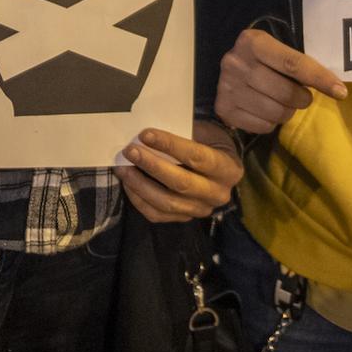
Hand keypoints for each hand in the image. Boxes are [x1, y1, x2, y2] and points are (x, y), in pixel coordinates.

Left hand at [117, 120, 244, 222]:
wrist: (221, 166)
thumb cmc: (210, 143)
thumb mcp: (205, 132)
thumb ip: (183, 133)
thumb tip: (148, 134)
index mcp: (228, 169)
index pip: (197, 157)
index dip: (170, 145)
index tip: (145, 134)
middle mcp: (218, 194)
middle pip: (181, 183)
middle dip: (152, 166)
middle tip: (129, 151)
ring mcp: (201, 210)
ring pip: (167, 203)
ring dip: (140, 184)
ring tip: (123, 167)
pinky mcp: (185, 219)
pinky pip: (158, 215)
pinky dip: (139, 200)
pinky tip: (128, 183)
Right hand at [214, 28, 346, 134]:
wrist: (229, 69)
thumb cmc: (263, 58)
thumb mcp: (277, 49)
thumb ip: (298, 62)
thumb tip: (335, 86)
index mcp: (252, 42)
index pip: (293, 63)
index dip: (320, 79)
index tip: (341, 91)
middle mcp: (235, 63)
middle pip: (286, 93)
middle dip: (303, 98)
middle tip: (303, 96)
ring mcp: (226, 87)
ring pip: (276, 113)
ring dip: (288, 112)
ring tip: (284, 103)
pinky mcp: (223, 109)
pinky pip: (263, 126)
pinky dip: (271, 122)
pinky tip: (266, 110)